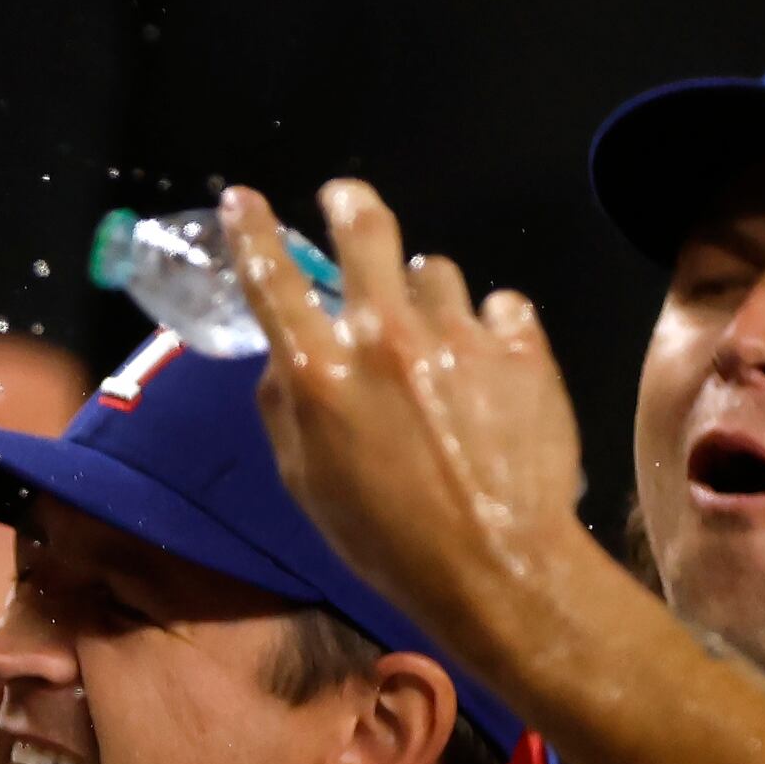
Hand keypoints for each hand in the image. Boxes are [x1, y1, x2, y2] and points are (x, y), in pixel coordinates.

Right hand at [228, 180, 599, 674]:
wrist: (496, 566)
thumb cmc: (384, 539)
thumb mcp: (305, 483)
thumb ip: (286, 410)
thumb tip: (285, 361)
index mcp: (322, 375)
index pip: (272, 281)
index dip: (252, 232)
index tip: (242, 198)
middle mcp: (386, 339)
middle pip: (367, 234)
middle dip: (351, 204)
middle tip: (346, 198)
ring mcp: (460, 338)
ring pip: (439, 273)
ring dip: (427, 293)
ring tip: (436, 337)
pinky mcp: (522, 350)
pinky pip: (501, 307)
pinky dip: (491, 327)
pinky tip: (490, 367)